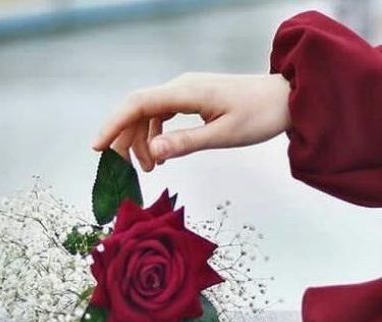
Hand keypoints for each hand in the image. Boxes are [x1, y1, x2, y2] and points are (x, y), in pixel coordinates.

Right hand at [93, 73, 290, 170]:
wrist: (287, 97)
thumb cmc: (260, 115)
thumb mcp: (223, 135)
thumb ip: (185, 143)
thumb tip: (152, 152)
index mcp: (185, 93)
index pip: (137, 105)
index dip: (113, 125)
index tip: (97, 148)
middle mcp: (180, 88)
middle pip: (137, 110)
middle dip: (125, 139)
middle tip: (123, 170)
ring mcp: (186, 92)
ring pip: (149, 115)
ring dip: (142, 141)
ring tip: (149, 169)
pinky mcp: (192, 100)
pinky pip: (163, 116)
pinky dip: (156, 136)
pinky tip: (161, 154)